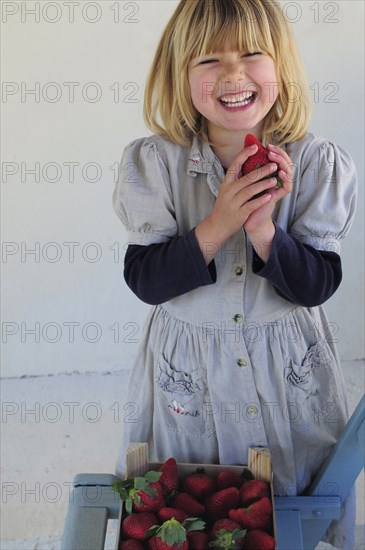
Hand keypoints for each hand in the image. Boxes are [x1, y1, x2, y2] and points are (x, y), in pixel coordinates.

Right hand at [194, 145, 278, 263]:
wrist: (217, 225)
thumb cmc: (225, 205)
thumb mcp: (227, 190)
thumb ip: (237, 179)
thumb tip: (249, 163)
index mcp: (226, 183)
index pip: (235, 165)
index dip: (245, 154)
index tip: (255, 147)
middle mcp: (229, 191)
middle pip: (247, 178)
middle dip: (262, 170)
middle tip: (274, 165)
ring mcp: (234, 202)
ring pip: (250, 190)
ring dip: (264, 184)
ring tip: (275, 179)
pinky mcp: (240, 213)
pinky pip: (252, 205)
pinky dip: (261, 200)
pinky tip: (270, 196)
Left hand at [243, 143, 292, 259]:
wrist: (247, 219)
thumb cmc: (245, 200)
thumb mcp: (245, 182)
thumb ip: (248, 169)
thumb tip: (244, 150)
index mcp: (269, 175)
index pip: (277, 159)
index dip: (275, 151)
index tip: (266, 145)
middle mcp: (276, 180)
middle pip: (285, 163)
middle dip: (279, 154)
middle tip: (271, 149)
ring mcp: (278, 189)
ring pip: (288, 172)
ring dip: (282, 163)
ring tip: (274, 158)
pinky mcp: (278, 198)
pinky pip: (287, 187)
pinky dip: (285, 179)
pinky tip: (280, 173)